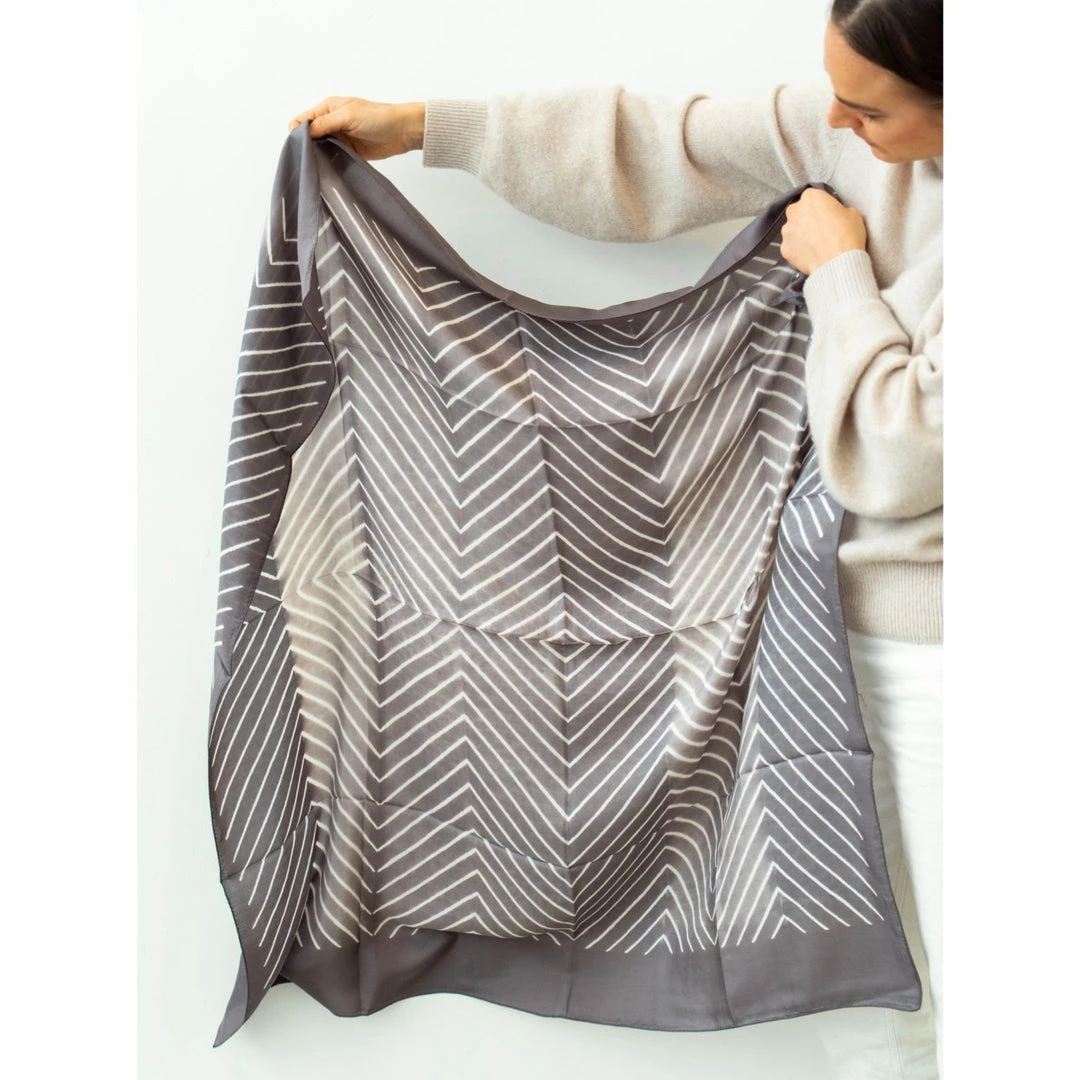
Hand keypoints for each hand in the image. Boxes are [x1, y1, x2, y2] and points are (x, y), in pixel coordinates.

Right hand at [287, 97, 424, 159]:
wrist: (401, 132)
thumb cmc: (377, 117)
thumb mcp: (347, 116)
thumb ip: (324, 124)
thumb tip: (303, 132)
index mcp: (327, 108)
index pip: (302, 120)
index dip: (298, 133)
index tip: (303, 146)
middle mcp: (330, 122)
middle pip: (308, 136)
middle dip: (307, 146)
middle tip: (310, 159)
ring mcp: (339, 138)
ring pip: (319, 148)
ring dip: (318, 155)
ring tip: (319, 165)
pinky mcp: (347, 151)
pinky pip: (332, 157)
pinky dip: (329, 162)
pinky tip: (328, 168)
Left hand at [780, 188, 866, 275]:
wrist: (838, 262)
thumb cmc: (846, 236)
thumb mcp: (853, 214)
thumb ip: (839, 210)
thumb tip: (837, 215)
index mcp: (811, 197)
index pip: (813, 197)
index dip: (821, 207)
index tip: (827, 214)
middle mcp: (794, 211)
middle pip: (799, 213)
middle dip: (808, 220)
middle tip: (821, 230)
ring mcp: (787, 231)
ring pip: (793, 230)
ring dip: (802, 235)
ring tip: (817, 245)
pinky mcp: (784, 249)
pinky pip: (791, 248)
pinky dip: (798, 251)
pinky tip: (811, 255)